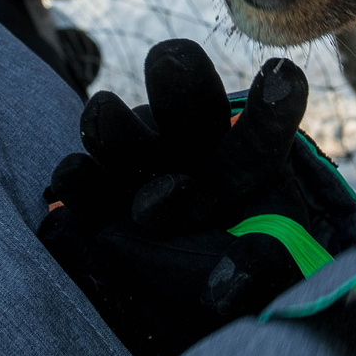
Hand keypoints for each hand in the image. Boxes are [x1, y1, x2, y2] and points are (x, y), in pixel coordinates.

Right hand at [40, 41, 355, 355]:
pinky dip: (75, 178)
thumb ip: (255, 271)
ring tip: (103, 116)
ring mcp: (135, 168)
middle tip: (173, 64)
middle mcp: (187, 149)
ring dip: (112, 126)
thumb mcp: (261, 271)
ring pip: (120, 131)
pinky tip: (72, 174)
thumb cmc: (232, 270)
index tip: (282, 76)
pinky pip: (78, 181)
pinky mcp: (93, 200)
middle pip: (185, 101)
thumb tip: (232, 285)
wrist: (174, 292)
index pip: (262, 133)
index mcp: (243, 159)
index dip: (273, 107)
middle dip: (179, 79)